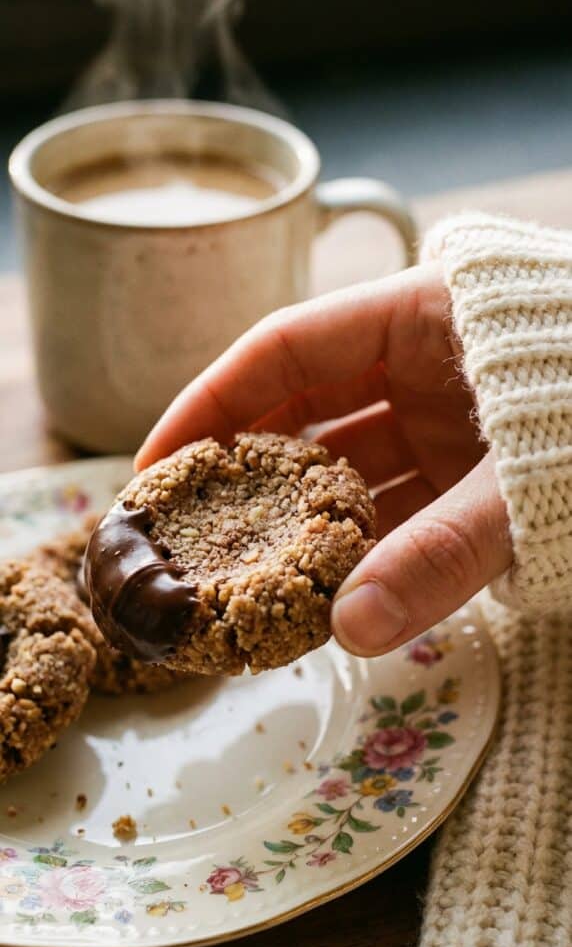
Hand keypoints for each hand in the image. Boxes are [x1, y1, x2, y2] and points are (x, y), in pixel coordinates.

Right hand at [136, 262, 512, 655]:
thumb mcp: (529, 478)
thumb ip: (445, 548)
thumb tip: (349, 630)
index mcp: (422, 315)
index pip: (282, 350)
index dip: (205, 407)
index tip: (151, 469)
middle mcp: (422, 365)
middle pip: (303, 417)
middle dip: (245, 481)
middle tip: (185, 546)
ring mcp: (447, 422)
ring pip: (348, 474)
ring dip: (303, 530)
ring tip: (245, 589)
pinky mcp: (471, 472)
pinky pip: (397, 510)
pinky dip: (364, 551)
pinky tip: (326, 597)